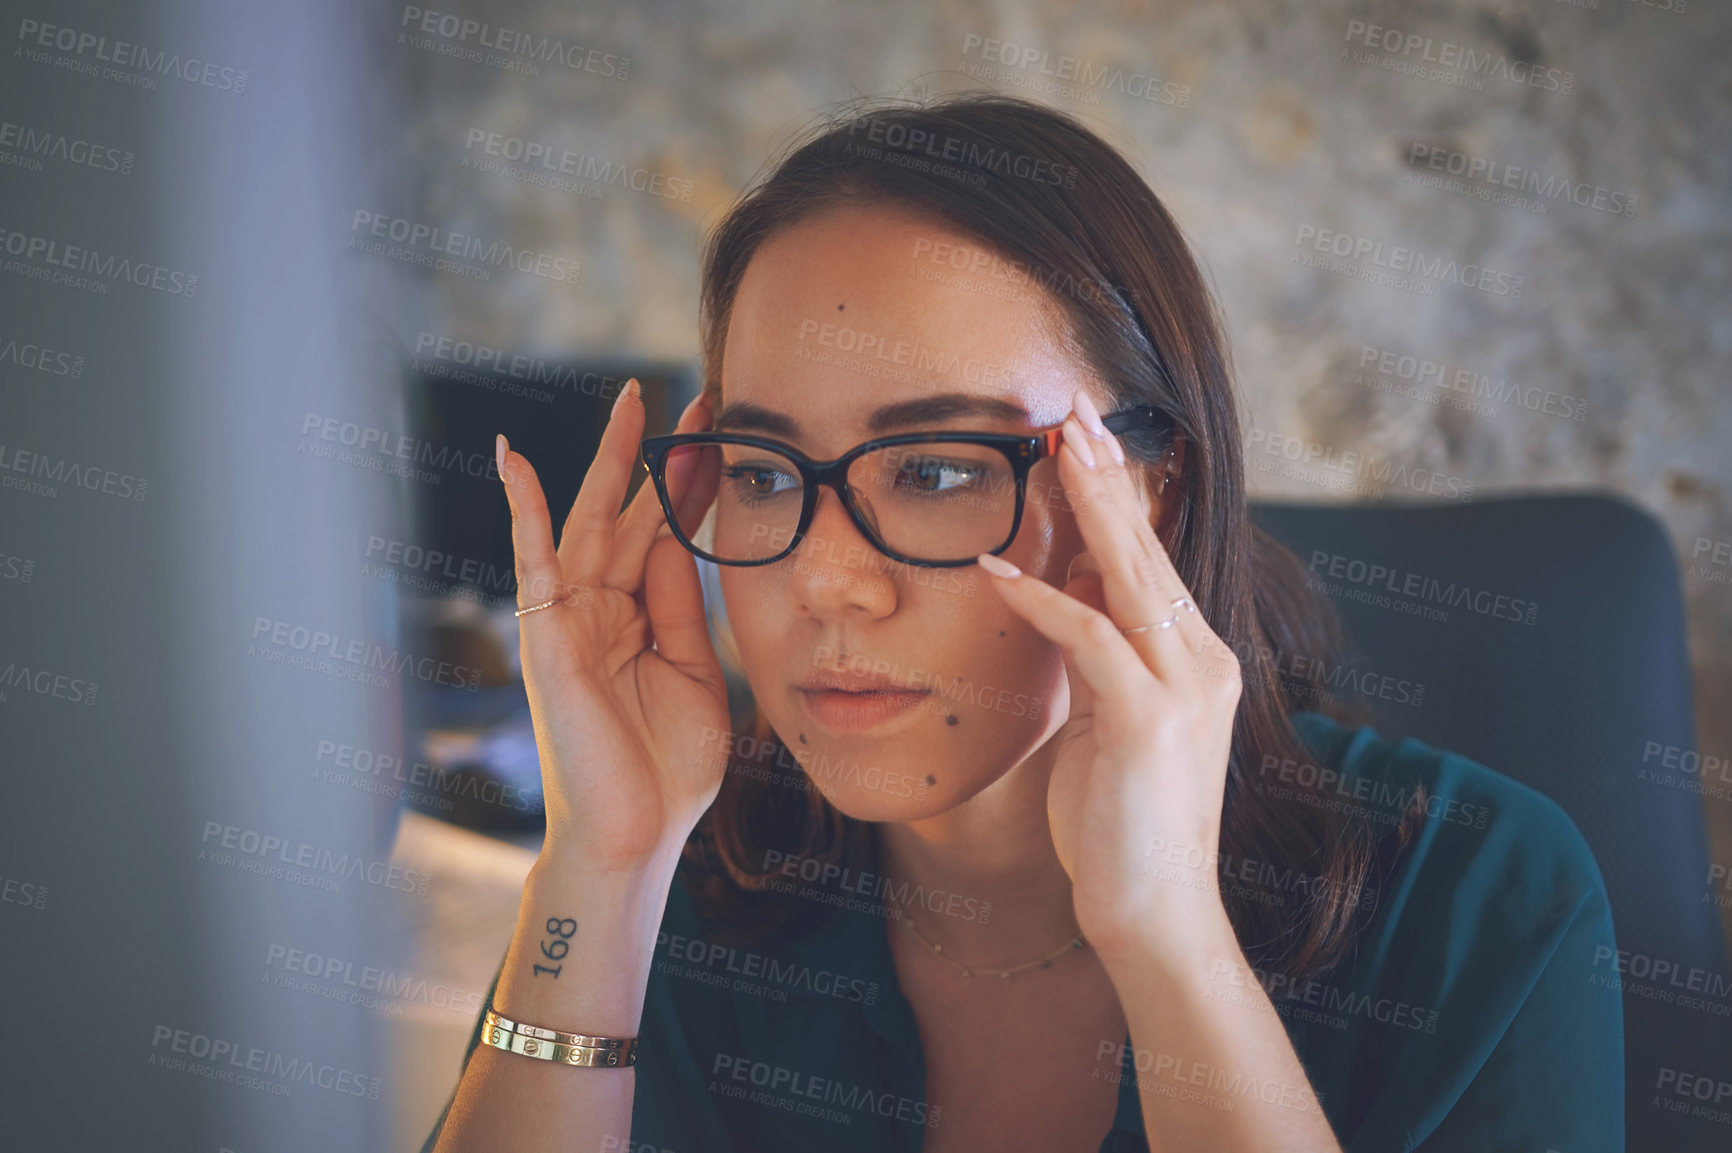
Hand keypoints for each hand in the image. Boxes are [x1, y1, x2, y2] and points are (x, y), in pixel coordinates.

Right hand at [498, 382, 729, 873]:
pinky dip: (520, 506)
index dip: (692, 486)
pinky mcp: (546, 633)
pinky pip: (531, 557)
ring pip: (592, 519)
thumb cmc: (666, 769)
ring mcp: (569, 617)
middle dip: (660, 455)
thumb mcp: (694, 673)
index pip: (665, 534)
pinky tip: (512, 457)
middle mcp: (600, 608)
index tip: (724, 436)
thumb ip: (683, 608)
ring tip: (634, 399)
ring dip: (613, 459)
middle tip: (696, 398)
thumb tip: (680, 540)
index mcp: (637, 619)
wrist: (638, 834)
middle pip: (632, 513)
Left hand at [974, 389, 1242, 959]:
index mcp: (1196, 659)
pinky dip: (1041, 600)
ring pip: (1131, 574)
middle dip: (1108, 474)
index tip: (1086, 439)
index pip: (1152, 558)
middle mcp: (1202, 660)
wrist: (1154, 911)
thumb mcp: (1105, 722)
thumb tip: (1064, 590)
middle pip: (1147, 547)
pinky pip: (1090, 637)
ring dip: (1087, 506)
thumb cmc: (1120, 824)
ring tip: (1052, 448)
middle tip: (1075, 408)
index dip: (1119, 495)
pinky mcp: (1149, 718)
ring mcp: (1183, 687)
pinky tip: (995, 570)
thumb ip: (1096, 655)